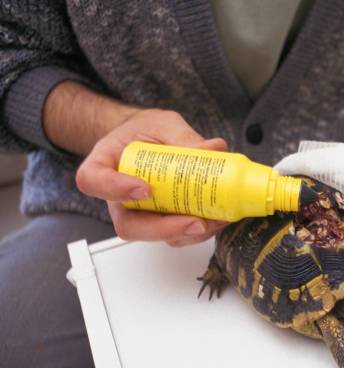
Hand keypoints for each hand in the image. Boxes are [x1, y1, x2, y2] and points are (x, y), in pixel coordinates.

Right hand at [76, 109, 227, 245]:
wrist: (148, 140)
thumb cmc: (146, 131)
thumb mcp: (163, 124)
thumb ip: (183, 136)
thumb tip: (214, 148)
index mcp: (104, 164)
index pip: (93, 181)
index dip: (116, 190)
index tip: (145, 189)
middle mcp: (117, 197)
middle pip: (128, 225)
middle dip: (165, 228)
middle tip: (195, 221)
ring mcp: (138, 213)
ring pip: (154, 235)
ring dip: (188, 233)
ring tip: (215, 219)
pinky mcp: (160, 221)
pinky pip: (174, 234)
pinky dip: (197, 231)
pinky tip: (217, 218)